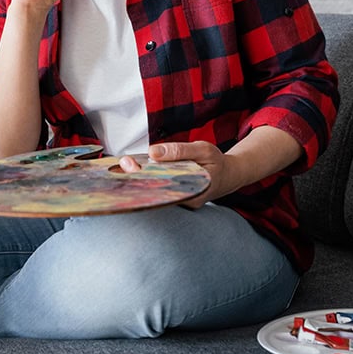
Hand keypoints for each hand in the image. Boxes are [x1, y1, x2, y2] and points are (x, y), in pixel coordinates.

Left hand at [119, 141, 237, 208]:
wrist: (228, 176)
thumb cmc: (216, 162)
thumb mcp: (202, 150)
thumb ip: (179, 151)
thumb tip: (153, 153)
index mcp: (193, 192)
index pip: (163, 187)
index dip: (145, 176)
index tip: (130, 166)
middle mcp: (185, 203)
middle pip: (156, 192)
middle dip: (137, 177)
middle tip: (124, 163)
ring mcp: (180, 203)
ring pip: (155, 192)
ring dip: (139, 179)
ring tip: (125, 166)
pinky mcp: (175, 200)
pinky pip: (158, 190)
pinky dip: (147, 180)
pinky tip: (134, 171)